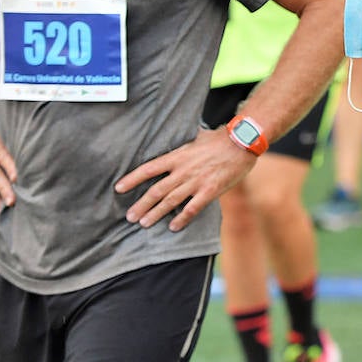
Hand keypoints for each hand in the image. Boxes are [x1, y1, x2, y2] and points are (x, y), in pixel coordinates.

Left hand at [114, 127, 256, 231]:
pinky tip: (173, 227)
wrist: (243, 142)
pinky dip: (182, 218)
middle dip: (141, 205)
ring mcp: (196, 181)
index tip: (119, 188)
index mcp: (178, 156)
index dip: (132, 179)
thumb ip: (185, 141)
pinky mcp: (210, 190)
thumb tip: (179, 133)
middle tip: (129, 217)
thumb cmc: (221, 138)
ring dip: (155, 214)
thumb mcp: (198, 135)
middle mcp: (183, 170)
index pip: (149, 169)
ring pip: (170, 201)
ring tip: (144, 224)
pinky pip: (192, 208)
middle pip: (156, 190)